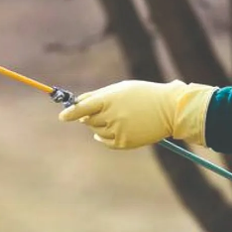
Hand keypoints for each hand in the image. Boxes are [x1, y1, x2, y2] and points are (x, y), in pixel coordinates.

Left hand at [58, 80, 215, 149]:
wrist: (169, 109)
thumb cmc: (143, 95)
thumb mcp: (120, 89)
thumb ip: (98, 96)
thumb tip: (77, 105)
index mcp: (109, 99)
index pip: (83, 107)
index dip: (70, 112)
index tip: (62, 117)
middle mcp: (112, 116)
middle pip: (88, 120)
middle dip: (89, 116)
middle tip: (102, 111)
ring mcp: (118, 130)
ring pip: (96, 131)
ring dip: (99, 125)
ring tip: (117, 117)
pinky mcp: (124, 142)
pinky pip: (105, 142)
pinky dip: (104, 137)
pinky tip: (112, 130)